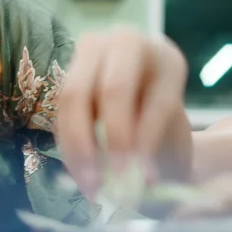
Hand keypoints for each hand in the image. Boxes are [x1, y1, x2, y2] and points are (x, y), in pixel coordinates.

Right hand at [55, 26, 189, 197]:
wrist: (143, 115)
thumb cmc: (164, 129)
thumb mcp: (171, 138)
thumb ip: (155, 151)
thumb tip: (140, 179)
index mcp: (167, 60)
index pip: (157, 99)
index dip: (150, 139)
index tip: (144, 178)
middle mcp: (129, 44)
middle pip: (112, 88)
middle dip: (110, 138)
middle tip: (111, 179)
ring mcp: (94, 53)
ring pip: (75, 98)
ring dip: (79, 147)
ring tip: (92, 187)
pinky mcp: (68, 73)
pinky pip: (60, 112)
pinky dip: (68, 147)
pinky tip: (81, 176)